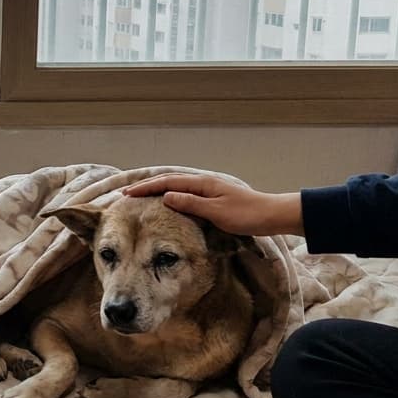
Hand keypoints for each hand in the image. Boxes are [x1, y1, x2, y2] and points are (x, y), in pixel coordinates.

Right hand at [121, 173, 304, 236]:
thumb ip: (191, 204)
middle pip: (169, 181)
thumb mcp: (216, 212)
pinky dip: (169, 194)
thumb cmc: (246, 215)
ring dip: (156, 189)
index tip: (127, 194)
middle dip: (147, 186)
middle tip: (127, 193)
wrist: (271, 216)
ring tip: (140, 195)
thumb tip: (165, 196)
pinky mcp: (212, 197)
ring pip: (176, 186)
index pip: (167, 183)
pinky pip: (184, 193)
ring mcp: (208, 189)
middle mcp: (203, 183)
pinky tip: (166, 201)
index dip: (146, 188)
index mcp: (202, 184)